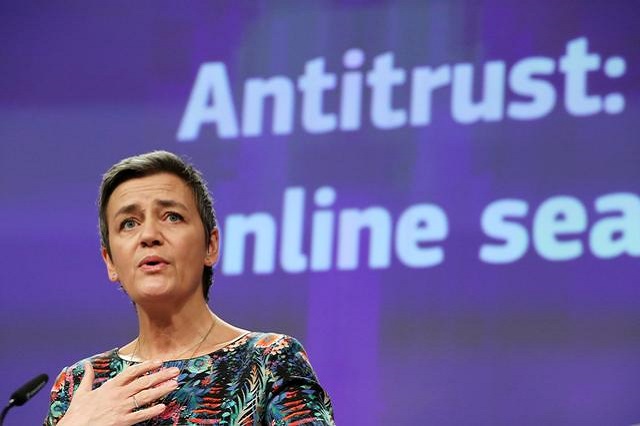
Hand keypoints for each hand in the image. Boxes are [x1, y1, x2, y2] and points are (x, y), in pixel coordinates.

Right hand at [57, 360, 179, 425]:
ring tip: (174, 384)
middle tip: (175, 371)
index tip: (159, 362)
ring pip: (145, 396)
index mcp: (109, 386)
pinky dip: (152, 411)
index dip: (146, 366)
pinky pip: (140, 415)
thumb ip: (87, 377)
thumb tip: (87, 365)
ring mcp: (121, 408)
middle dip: (161, 375)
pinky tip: (163, 407)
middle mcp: (118, 395)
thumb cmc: (76, 413)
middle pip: (143, 382)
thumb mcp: (81, 393)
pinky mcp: (122, 421)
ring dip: (161, 390)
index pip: (132, 372)